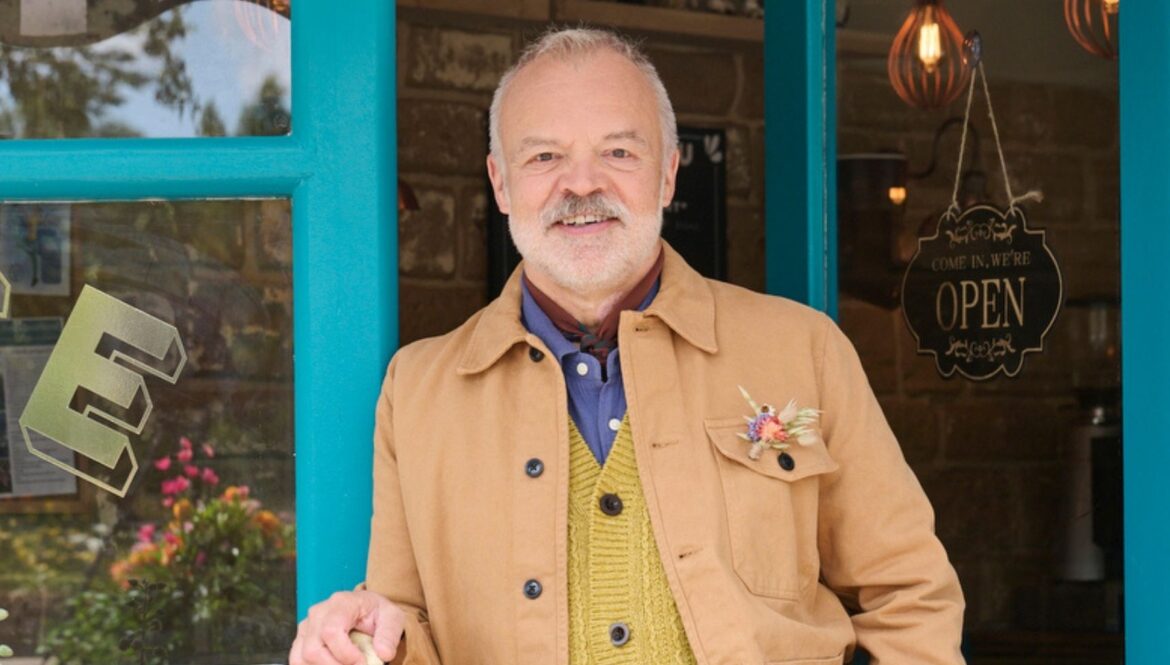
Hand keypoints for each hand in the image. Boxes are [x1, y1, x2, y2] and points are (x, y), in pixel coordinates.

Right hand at [290, 590, 405, 664]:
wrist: (366, 609)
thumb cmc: (377, 613)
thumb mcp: (392, 618)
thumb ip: (389, 635)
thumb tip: (383, 654)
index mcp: (341, 603)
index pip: (331, 631)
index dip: (345, 654)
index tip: (363, 663)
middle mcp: (318, 613)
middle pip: (313, 649)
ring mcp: (307, 626)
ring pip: (301, 658)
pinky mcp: (302, 639)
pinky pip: (297, 660)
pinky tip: (333, 664)